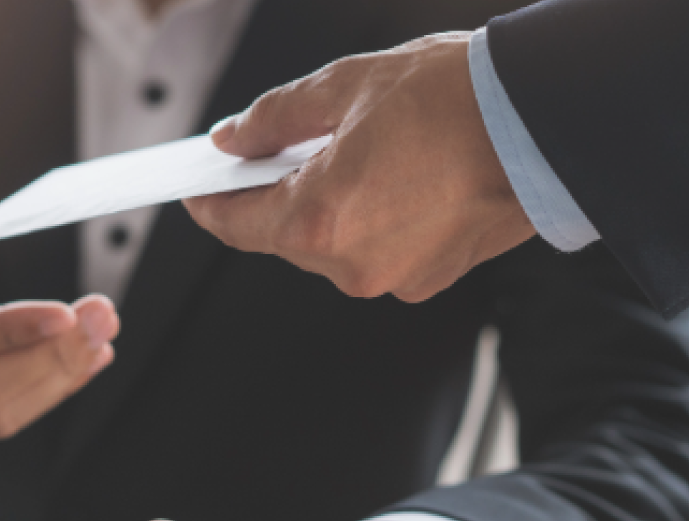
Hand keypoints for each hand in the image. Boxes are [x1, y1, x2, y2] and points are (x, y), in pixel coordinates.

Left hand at [185, 32, 534, 302]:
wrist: (548, 121)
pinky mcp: (431, 279)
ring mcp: (395, 279)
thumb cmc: (456, 99)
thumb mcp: (344, 88)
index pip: (236, 224)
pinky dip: (372, 219)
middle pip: (284, 236)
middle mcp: (353, 265)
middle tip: (283, 147)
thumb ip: (274, 119)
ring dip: (330, 204)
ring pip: (332, 244)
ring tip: (360, 151)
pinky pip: (377, 251)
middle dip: (279, 192)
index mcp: (320, 221)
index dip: (210, 203)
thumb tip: (234, 138)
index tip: (195, 188)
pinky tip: (394, 176)